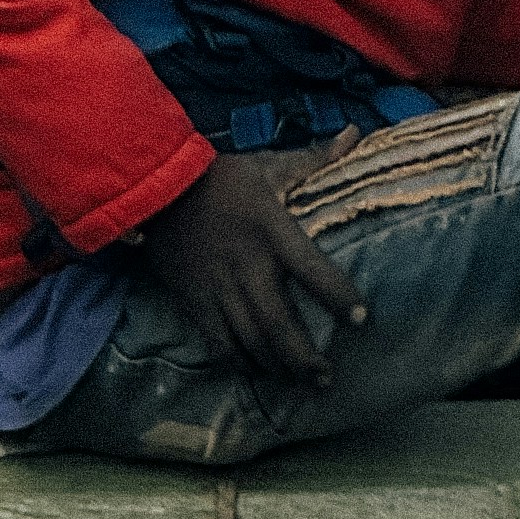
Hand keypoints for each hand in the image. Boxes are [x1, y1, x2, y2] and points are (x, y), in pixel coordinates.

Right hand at [134, 149, 368, 381]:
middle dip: (305, 358)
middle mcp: (247, 267)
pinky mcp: (194, 303)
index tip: (362, 319)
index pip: (313, 270)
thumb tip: (355, 134)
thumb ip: (315, 159)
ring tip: (300, 384)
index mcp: (272, 233)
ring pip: (251, 342)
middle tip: (327, 378)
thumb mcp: (268, 165)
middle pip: (280, 325)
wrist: (157, 190)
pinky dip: (238, 364)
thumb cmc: (221, 179)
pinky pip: (218, 344)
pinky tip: (256, 374)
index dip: (339, 297)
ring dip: (277, 368)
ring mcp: (218, 290)